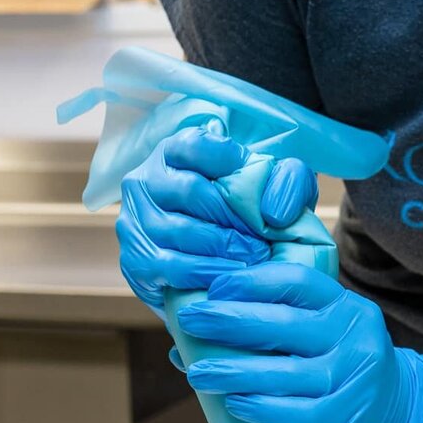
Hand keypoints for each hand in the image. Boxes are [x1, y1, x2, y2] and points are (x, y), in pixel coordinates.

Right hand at [117, 125, 317, 312]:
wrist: (225, 264)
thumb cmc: (248, 214)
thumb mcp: (274, 187)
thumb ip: (287, 180)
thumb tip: (274, 210)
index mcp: (174, 151)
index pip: (195, 145)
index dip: (229, 163)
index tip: (256, 187)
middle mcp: (146, 179)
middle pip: (189, 190)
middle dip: (232, 216)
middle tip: (264, 237)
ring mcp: (135, 219)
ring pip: (177, 229)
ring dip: (221, 247)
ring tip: (254, 258)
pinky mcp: (135, 258)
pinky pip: (168, 265)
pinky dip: (203, 272)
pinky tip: (228, 277)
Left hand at [176, 263, 422, 422]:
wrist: (396, 414)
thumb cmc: (342, 367)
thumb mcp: (324, 334)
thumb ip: (274, 324)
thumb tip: (193, 332)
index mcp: (344, 306)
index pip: (296, 282)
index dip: (251, 282)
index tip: (214, 288)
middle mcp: (353, 335)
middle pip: (284, 324)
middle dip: (230, 320)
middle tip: (192, 321)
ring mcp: (351, 376)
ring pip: (284, 372)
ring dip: (234, 372)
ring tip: (198, 373)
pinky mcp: (344, 416)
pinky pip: (294, 412)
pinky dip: (259, 408)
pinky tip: (234, 404)